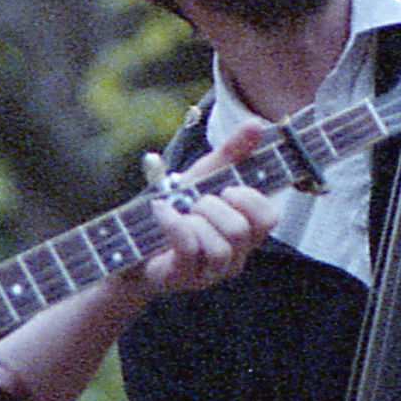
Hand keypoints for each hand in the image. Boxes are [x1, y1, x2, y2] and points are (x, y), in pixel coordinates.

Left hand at [132, 125, 276, 298]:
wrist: (131, 242)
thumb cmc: (175, 210)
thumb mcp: (204, 177)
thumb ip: (231, 153)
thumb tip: (257, 124)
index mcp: (245, 233)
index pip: (270, 219)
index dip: (250, 199)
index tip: (226, 189)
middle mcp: (234, 257)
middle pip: (241, 230)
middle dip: (212, 206)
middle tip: (195, 202)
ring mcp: (209, 272)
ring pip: (219, 247)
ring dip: (194, 220)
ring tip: (180, 213)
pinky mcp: (183, 277)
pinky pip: (188, 248)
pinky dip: (173, 223)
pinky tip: (162, 210)